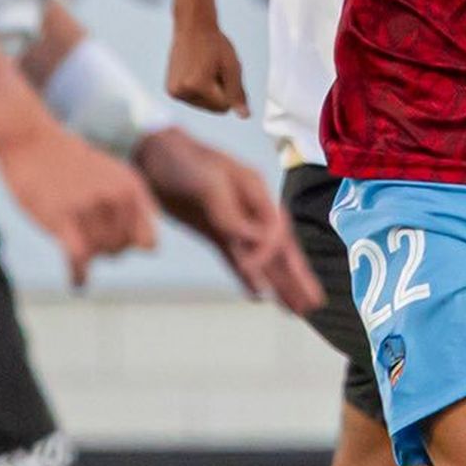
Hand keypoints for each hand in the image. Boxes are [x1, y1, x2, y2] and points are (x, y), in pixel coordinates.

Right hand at [0, 123, 157, 288]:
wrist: (30, 139)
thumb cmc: (67, 159)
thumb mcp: (111, 173)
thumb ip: (131, 203)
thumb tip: (147, 243)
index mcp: (132, 187)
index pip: (148, 242)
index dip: (131, 245)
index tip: (113, 240)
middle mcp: (117, 198)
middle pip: (121, 251)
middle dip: (105, 248)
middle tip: (84, 235)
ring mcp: (91, 209)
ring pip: (99, 255)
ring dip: (86, 254)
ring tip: (72, 240)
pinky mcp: (63, 219)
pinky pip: (79, 260)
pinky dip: (78, 276)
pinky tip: (76, 282)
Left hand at [135, 128, 323, 313]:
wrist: (151, 155)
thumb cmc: (182, 160)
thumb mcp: (209, 181)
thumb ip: (232, 213)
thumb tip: (255, 240)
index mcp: (256, 191)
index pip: (276, 229)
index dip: (270, 252)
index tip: (254, 268)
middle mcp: (251, 209)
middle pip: (280, 248)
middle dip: (296, 276)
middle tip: (314, 303)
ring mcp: (233, 223)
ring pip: (262, 259)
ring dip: (280, 284)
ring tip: (297, 310)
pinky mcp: (215, 232)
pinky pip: (236, 260)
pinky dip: (248, 279)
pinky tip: (259, 296)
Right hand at [165, 19, 248, 116]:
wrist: (192, 26)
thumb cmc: (215, 44)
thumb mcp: (232, 67)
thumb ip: (238, 94)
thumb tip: (245, 116)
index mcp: (197, 85)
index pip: (224, 107)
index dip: (230, 90)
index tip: (223, 70)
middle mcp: (181, 91)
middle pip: (214, 108)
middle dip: (219, 92)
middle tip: (212, 68)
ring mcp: (174, 92)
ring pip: (204, 106)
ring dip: (209, 91)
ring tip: (204, 69)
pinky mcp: (170, 90)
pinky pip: (194, 100)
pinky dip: (199, 90)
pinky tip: (196, 71)